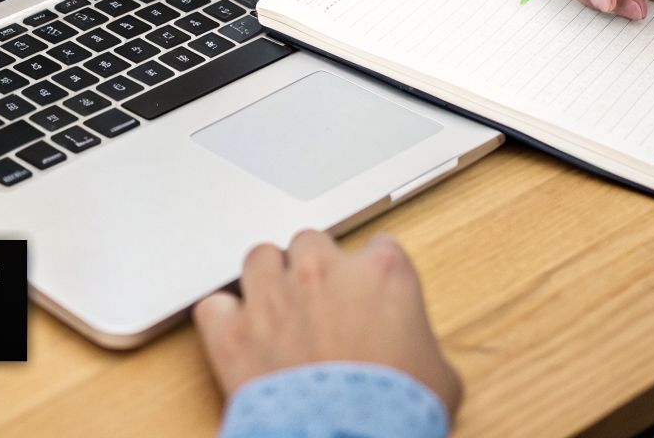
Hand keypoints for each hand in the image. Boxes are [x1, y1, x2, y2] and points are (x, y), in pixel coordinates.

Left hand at [194, 230, 462, 418]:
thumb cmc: (399, 413)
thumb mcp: (439, 376)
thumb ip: (419, 342)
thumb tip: (414, 356)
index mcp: (383, 273)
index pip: (379, 247)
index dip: (372, 274)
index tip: (370, 295)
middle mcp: (324, 271)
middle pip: (312, 242)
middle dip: (314, 269)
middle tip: (320, 305)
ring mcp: (273, 296)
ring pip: (259, 256)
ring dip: (267, 278)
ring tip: (274, 309)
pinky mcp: (232, 331)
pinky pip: (214, 305)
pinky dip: (223, 319)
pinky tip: (236, 336)